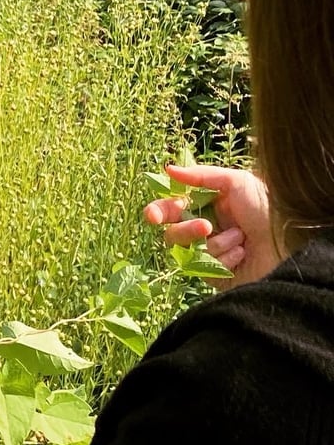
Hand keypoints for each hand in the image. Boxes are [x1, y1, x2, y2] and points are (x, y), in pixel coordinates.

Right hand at [143, 163, 277, 288]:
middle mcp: (203, 229)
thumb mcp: (237, 182)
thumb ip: (200, 175)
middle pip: (171, 232)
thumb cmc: (268, 209)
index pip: (170, 208)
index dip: (158, 211)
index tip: (153, 215)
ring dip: (216, 242)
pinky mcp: (214, 274)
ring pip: (187, 250)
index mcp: (205, 206)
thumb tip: (168, 169)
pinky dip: (225, 258)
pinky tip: (243, 255)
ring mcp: (208, 253)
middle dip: (185, 230)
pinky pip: (204, 267)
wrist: (290, 243)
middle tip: (205, 227)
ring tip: (241, 238)